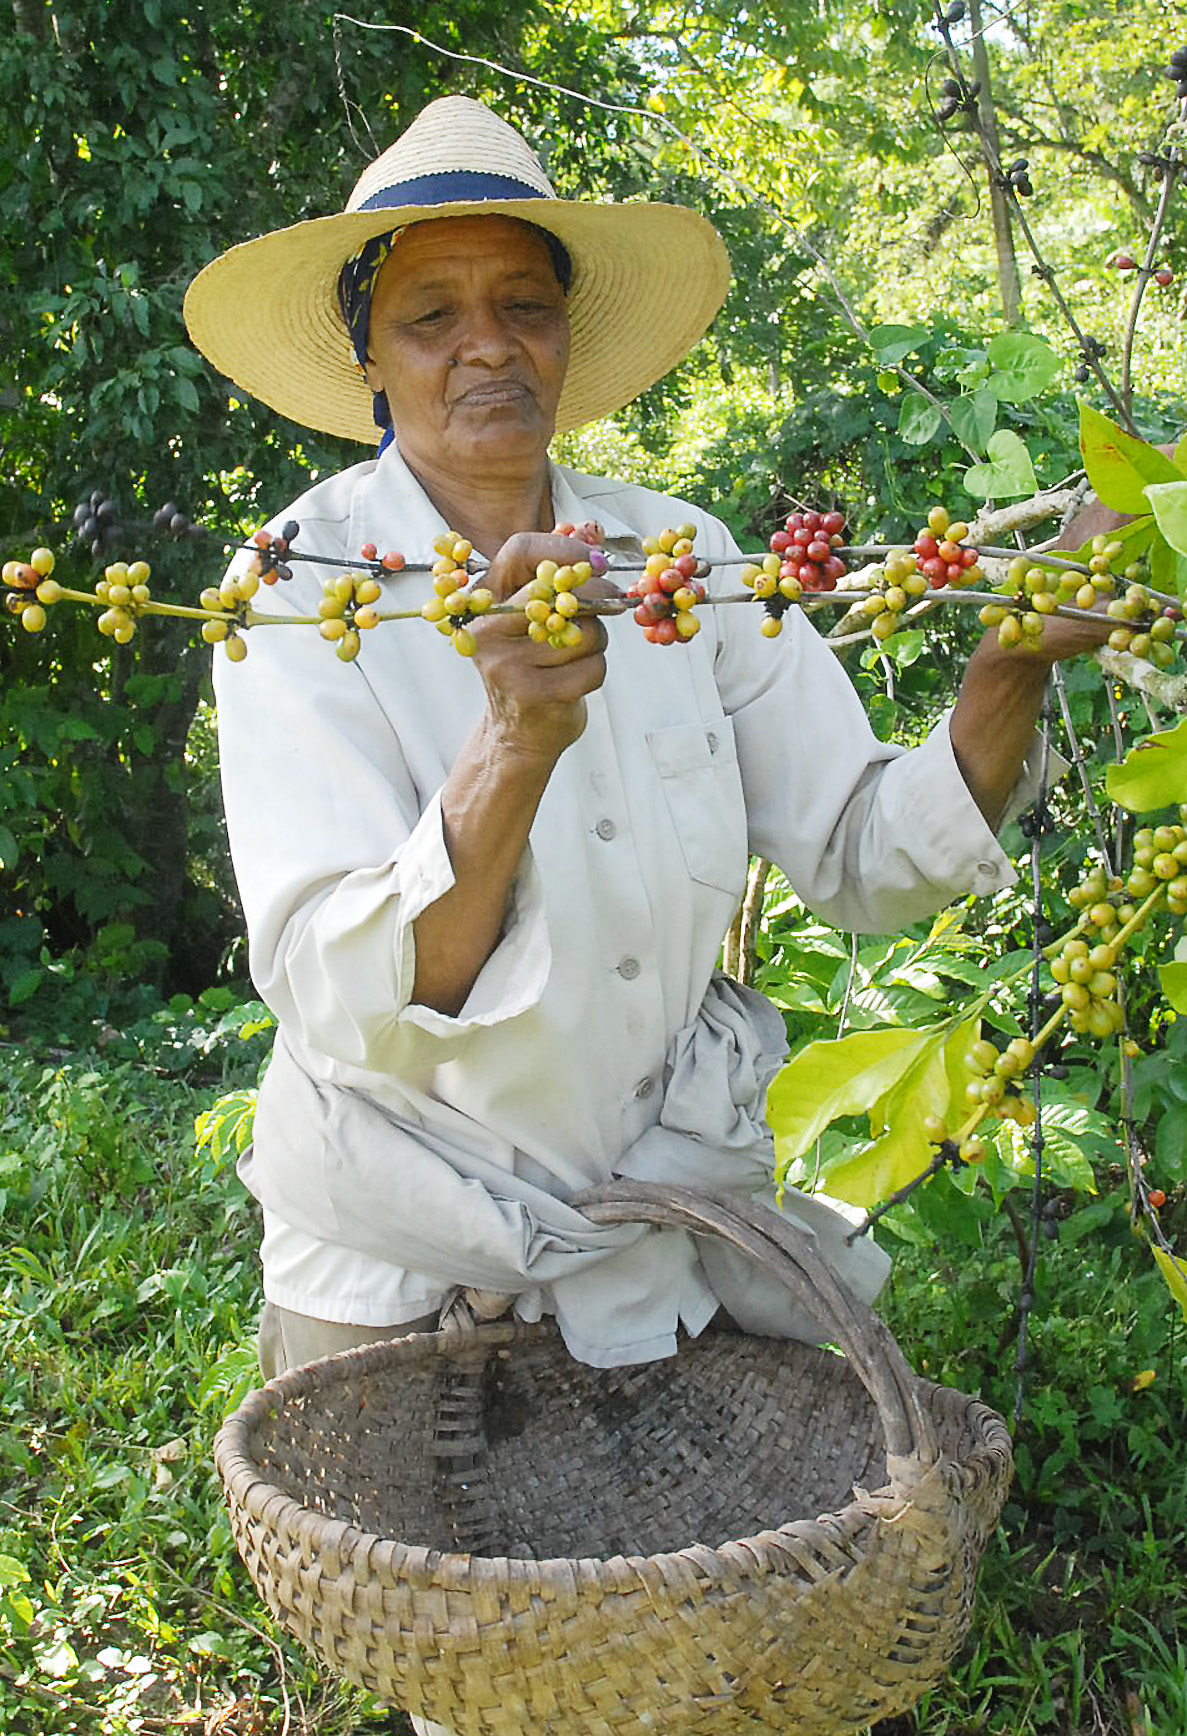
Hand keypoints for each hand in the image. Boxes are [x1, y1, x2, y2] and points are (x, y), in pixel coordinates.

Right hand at [471, 531, 618, 761]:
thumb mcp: (535, 618)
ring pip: (586, 632)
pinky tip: (576, 682)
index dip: (564, 548)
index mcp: (485, 601)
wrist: (518, 734)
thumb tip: (593, 536)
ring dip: (598, 643)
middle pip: (562, 590)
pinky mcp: (531, 694)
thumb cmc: (534, 666)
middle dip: (600, 595)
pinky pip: (592, 667)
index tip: (596, 561)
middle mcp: (488, 628)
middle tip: (615, 603)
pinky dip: (596, 672)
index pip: (520, 550)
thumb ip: (558, 577)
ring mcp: (505, 663)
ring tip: (578, 656)